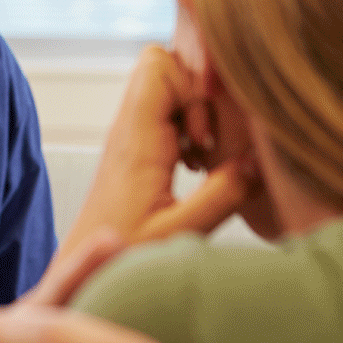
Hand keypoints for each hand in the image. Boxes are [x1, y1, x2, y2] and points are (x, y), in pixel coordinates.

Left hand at [61, 45, 257, 255]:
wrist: (84, 276)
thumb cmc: (122, 259)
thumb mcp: (179, 233)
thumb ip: (222, 195)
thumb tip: (258, 159)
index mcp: (135, 140)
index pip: (159, 66)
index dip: (193, 86)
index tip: (205, 138)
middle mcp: (127, 129)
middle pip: (163, 66)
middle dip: (197, 92)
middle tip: (207, 144)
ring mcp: (129, 137)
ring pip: (166, 88)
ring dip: (194, 112)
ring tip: (202, 158)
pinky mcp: (135, 150)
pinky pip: (165, 114)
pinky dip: (187, 129)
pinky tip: (195, 167)